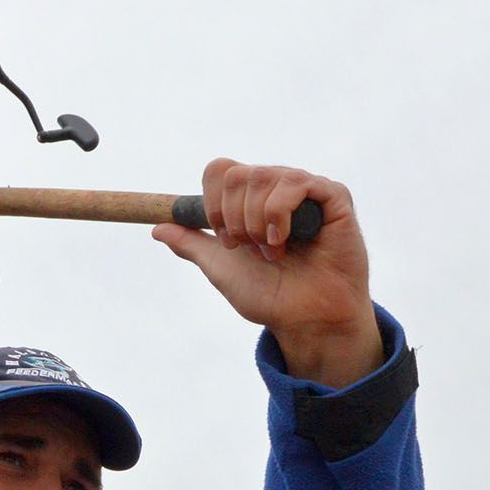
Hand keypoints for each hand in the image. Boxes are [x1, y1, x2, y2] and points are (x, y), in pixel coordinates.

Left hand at [152, 159, 381, 387]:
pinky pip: (295, 182)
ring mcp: (305, 190)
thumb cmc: (271, 295)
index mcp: (251, 199)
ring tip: (273, 251)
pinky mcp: (332, 197)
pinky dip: (279, 213)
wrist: (306, 319)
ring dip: (257, 222)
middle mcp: (277, 188)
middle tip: (250, 248)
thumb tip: (157, 227)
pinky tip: (285, 241)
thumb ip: (192, 244)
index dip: (212, 203)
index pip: (219, 170)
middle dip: (234, 218)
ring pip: (262, 177)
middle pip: (236, 174)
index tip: (224, 238)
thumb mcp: (220, 268)